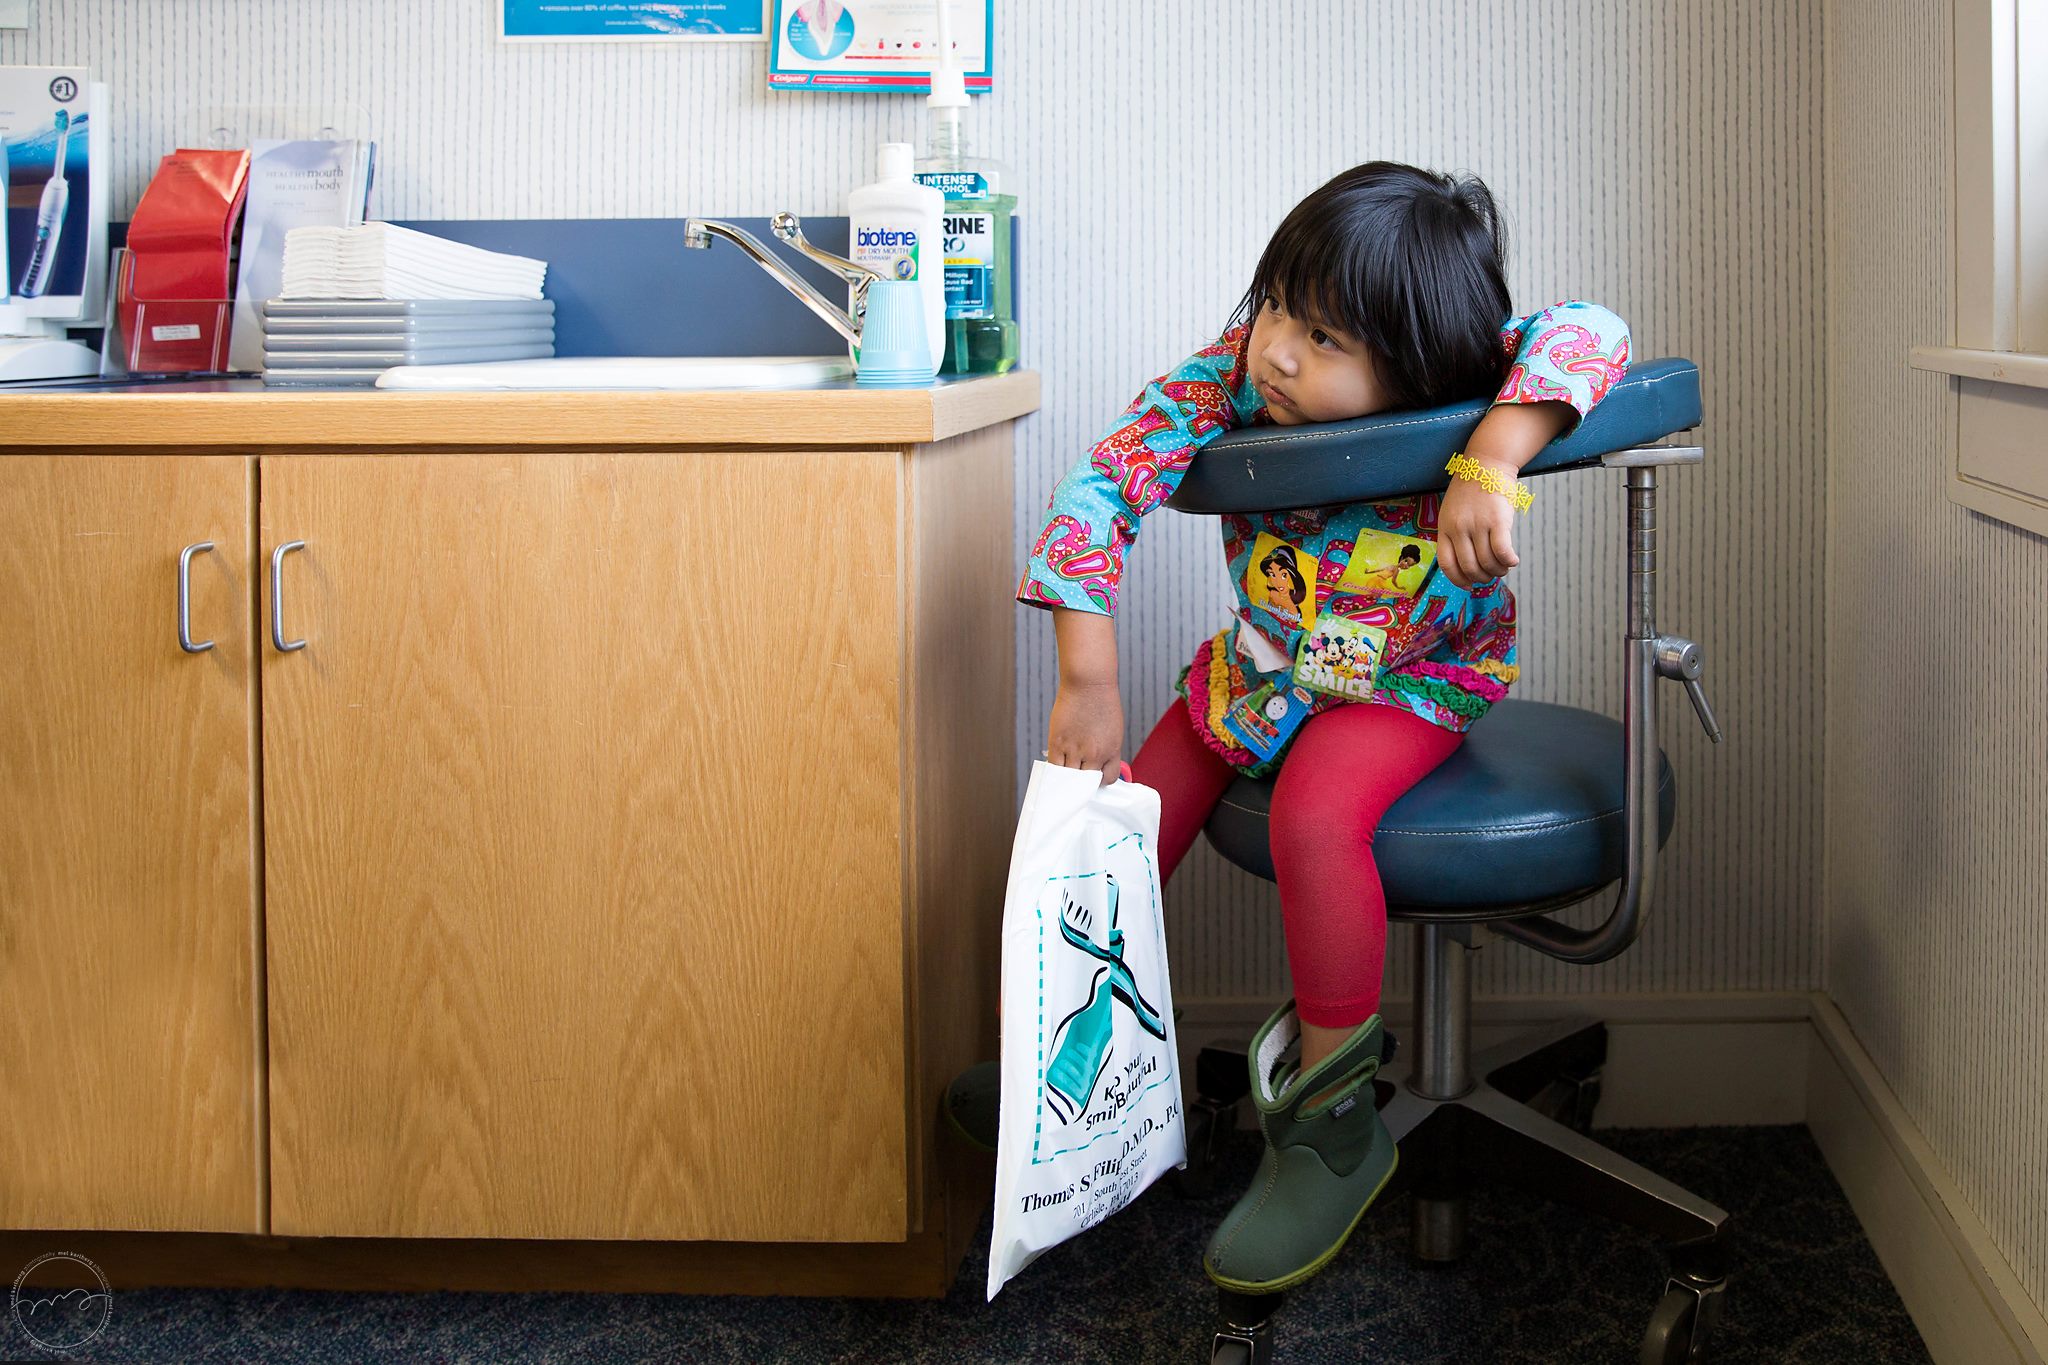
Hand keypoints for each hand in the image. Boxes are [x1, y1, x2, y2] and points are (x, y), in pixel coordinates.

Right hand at [1047, 679, 1122, 784]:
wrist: (1088, 684)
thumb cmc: (1102, 701)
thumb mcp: (1112, 729)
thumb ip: (1105, 748)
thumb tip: (1094, 763)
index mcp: (1112, 750)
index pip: (1108, 779)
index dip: (1100, 782)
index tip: (1094, 780)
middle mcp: (1095, 753)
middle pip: (1087, 783)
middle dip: (1082, 785)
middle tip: (1076, 783)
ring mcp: (1075, 749)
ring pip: (1069, 779)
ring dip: (1066, 780)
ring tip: (1063, 779)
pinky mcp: (1058, 743)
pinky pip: (1054, 768)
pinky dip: (1054, 772)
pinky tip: (1054, 770)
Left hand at [1438, 453, 1521, 587]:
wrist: (1487, 462)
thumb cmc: (1471, 488)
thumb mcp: (1452, 510)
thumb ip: (1455, 533)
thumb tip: (1467, 562)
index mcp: (1445, 527)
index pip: (1447, 564)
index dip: (1458, 580)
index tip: (1467, 585)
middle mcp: (1459, 528)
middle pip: (1469, 567)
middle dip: (1482, 578)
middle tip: (1491, 575)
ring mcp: (1478, 524)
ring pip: (1487, 562)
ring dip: (1498, 571)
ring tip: (1503, 567)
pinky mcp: (1498, 520)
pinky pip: (1502, 551)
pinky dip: (1508, 561)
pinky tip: (1513, 561)